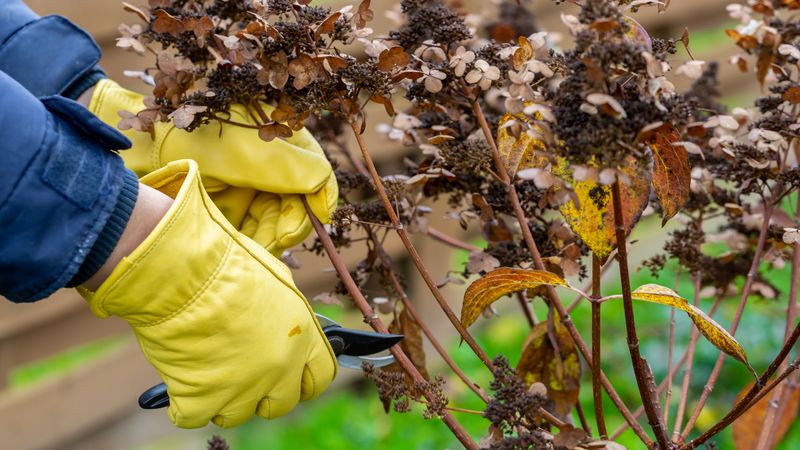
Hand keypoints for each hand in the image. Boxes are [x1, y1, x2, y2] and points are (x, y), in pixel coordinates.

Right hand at [79, 160, 336, 427]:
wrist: (182, 271)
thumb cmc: (225, 261)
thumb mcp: (275, 278)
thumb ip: (285, 311)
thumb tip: (284, 324)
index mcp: (301, 334)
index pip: (321, 376)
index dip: (304, 380)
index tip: (291, 379)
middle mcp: (280, 366)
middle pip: (281, 403)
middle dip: (264, 393)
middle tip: (240, 374)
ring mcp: (243, 386)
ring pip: (237, 413)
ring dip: (222, 397)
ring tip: (205, 366)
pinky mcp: (203, 398)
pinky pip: (194, 416)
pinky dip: (184, 402)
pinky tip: (180, 375)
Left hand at [85, 79, 337, 254]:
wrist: (138, 147)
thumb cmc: (197, 138)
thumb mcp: (253, 151)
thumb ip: (298, 168)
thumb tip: (327, 193)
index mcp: (275, 142)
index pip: (313, 173)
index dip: (319, 197)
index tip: (319, 218)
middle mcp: (263, 166)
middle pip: (293, 203)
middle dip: (289, 223)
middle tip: (278, 240)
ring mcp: (242, 187)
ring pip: (270, 222)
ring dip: (269, 237)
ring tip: (258, 248)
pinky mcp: (221, 208)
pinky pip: (246, 232)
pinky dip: (249, 243)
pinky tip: (244, 250)